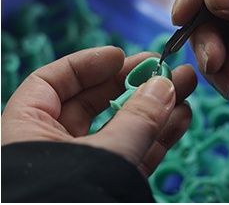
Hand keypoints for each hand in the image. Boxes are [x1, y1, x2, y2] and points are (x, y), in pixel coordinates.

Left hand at [1, 46, 196, 177]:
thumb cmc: (65, 203)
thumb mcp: (103, 157)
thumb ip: (137, 120)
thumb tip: (165, 85)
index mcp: (26, 130)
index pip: (53, 82)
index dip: (88, 64)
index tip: (121, 55)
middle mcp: (52, 146)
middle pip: (93, 102)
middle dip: (132, 83)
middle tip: (165, 67)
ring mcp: (83, 167)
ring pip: (120, 128)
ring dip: (154, 109)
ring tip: (185, 88)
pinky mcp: (106, 186)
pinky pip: (132, 153)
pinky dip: (156, 137)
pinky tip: (180, 118)